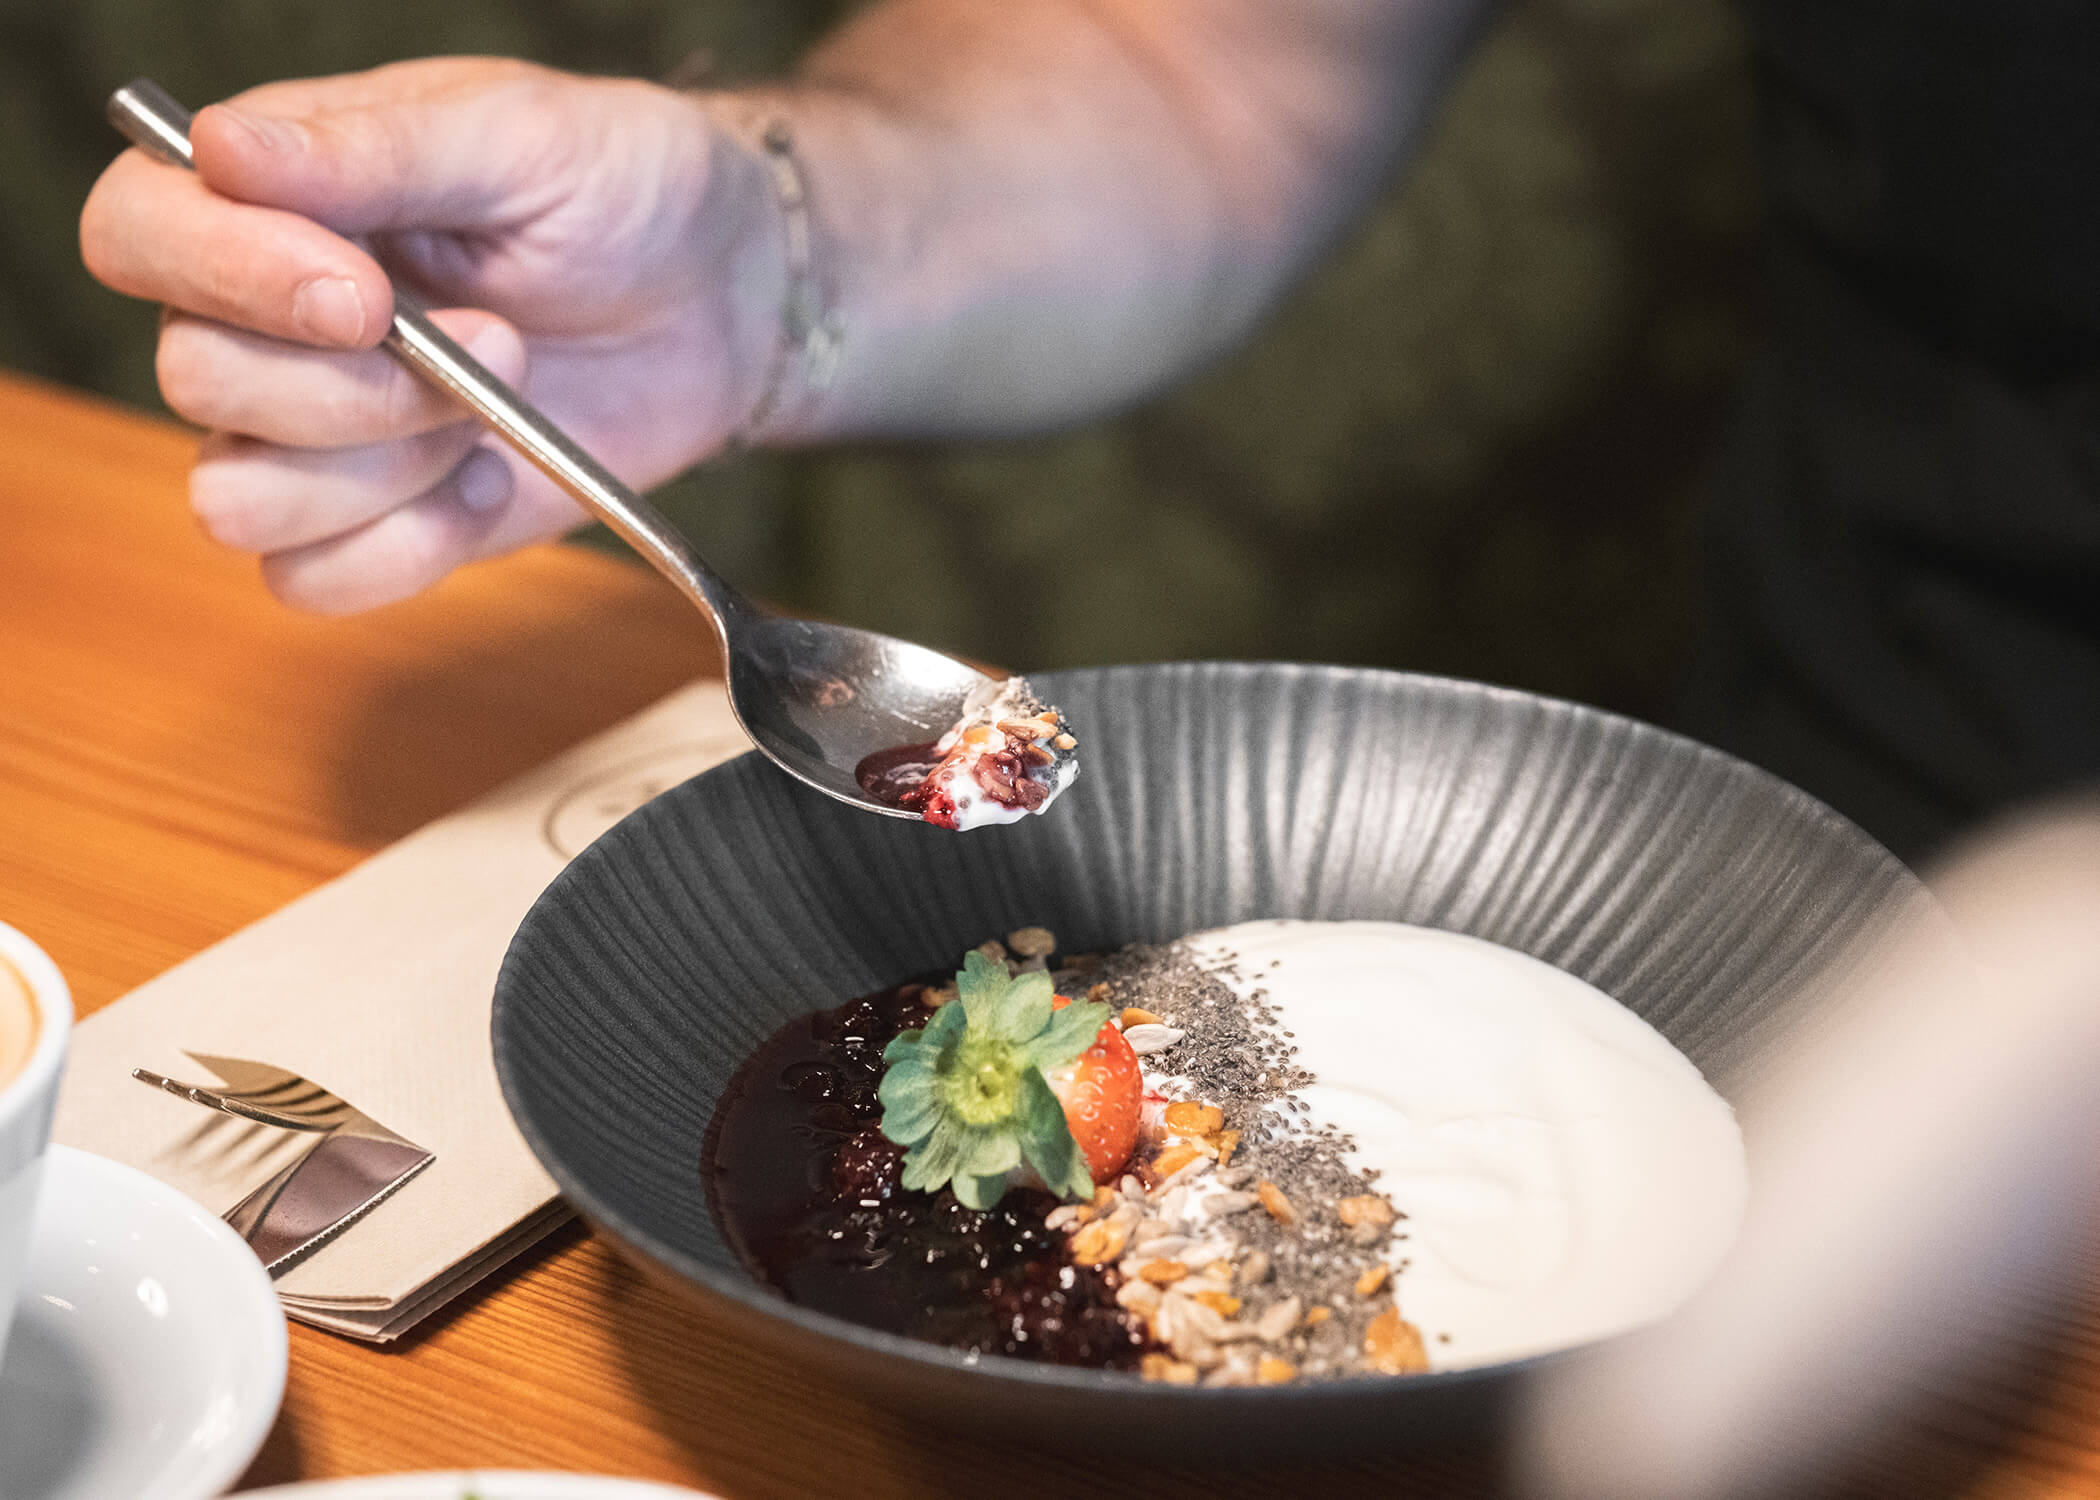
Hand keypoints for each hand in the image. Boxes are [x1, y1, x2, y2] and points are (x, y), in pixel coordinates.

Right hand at [81, 58, 779, 611]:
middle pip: (197, 384)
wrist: (724, 299)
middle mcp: (262, 319)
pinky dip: (411, 547)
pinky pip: (314, 582)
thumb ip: (375, 151)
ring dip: (386, 467)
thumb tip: (223, 145)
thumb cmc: (623, 191)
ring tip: (497, 408)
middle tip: (499, 338)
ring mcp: (316, 433)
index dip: (224, 275)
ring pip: (241, 500)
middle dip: (359, 386)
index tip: (362, 295)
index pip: (137, 230)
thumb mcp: (519, 138)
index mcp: (269, 196)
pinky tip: (489, 481)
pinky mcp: (383, 521)